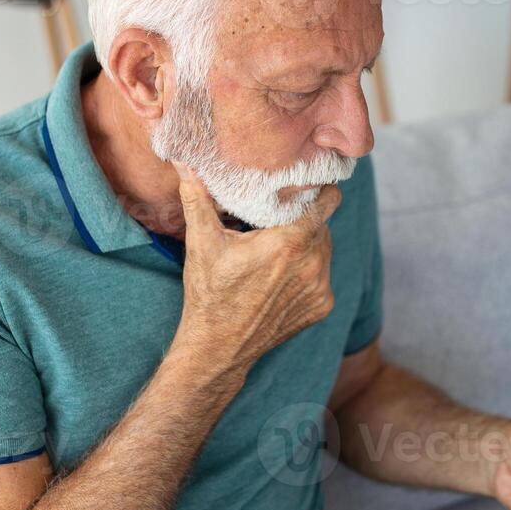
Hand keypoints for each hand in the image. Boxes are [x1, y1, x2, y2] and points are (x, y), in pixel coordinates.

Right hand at [170, 165, 340, 381]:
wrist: (218, 348)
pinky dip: (307, 270)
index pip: (328, 200)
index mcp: (289, 243)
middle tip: (278, 216)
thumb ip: (197, 198)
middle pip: (323, 223)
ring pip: (324, 248)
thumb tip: (183, 161)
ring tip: (276, 247)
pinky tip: (280, 275)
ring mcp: (320, 288)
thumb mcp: (202, 243)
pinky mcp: (322, 306)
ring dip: (307, 243)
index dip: (319, 187)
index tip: (304, 183)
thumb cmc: (209, 293)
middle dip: (304, 217)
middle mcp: (313, 265)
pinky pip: (323, 275)